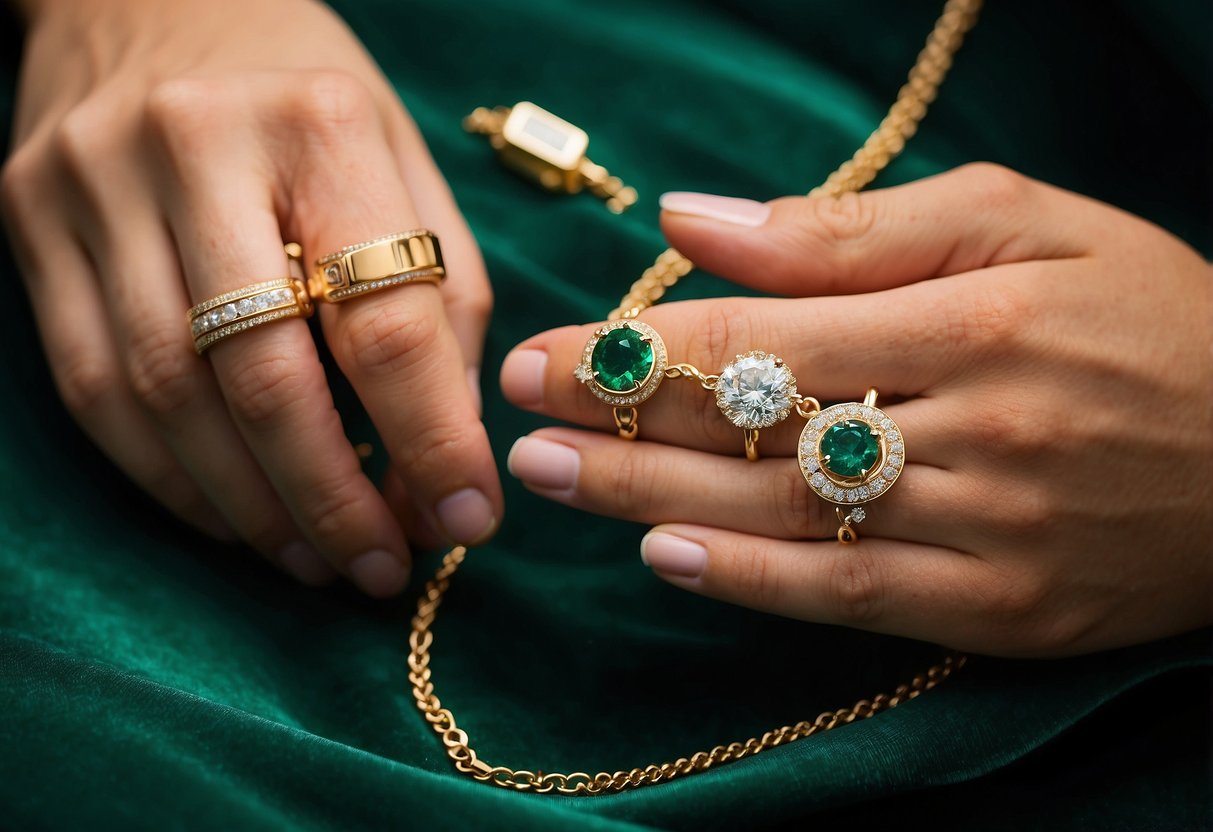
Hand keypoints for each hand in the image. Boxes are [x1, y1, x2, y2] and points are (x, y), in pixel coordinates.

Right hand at [1, 0, 500, 594]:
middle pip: (263, 375)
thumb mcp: (407, 175)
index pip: (385, 320)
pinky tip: (232, 515)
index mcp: (322, 128)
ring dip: (250, 506)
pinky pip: (92, 388)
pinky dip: (170, 476)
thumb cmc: (311, 108)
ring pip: (166, 396)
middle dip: (331, 499)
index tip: (467, 521)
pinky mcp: (30, 221)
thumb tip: (438, 468)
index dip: (431, 442)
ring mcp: (93, 184)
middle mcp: (196, 149)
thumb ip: (437, 312)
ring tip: (315, 559)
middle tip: (380, 568)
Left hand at [499, 164, 1212, 656]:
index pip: (764, 331)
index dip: (644, 343)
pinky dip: (756, 582)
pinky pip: (858, 600)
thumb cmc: (1148, 314)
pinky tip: (667, 559)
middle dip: (622, 418)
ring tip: (554, 480)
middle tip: (519, 410)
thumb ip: (852, 229)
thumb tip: (694, 222)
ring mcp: (991, 531)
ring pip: (790, 516)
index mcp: (972, 319)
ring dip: (654, 499)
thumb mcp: (1022, 225)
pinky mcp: (1008, 610)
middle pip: (757, 425)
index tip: (550, 346)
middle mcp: (976, 429)